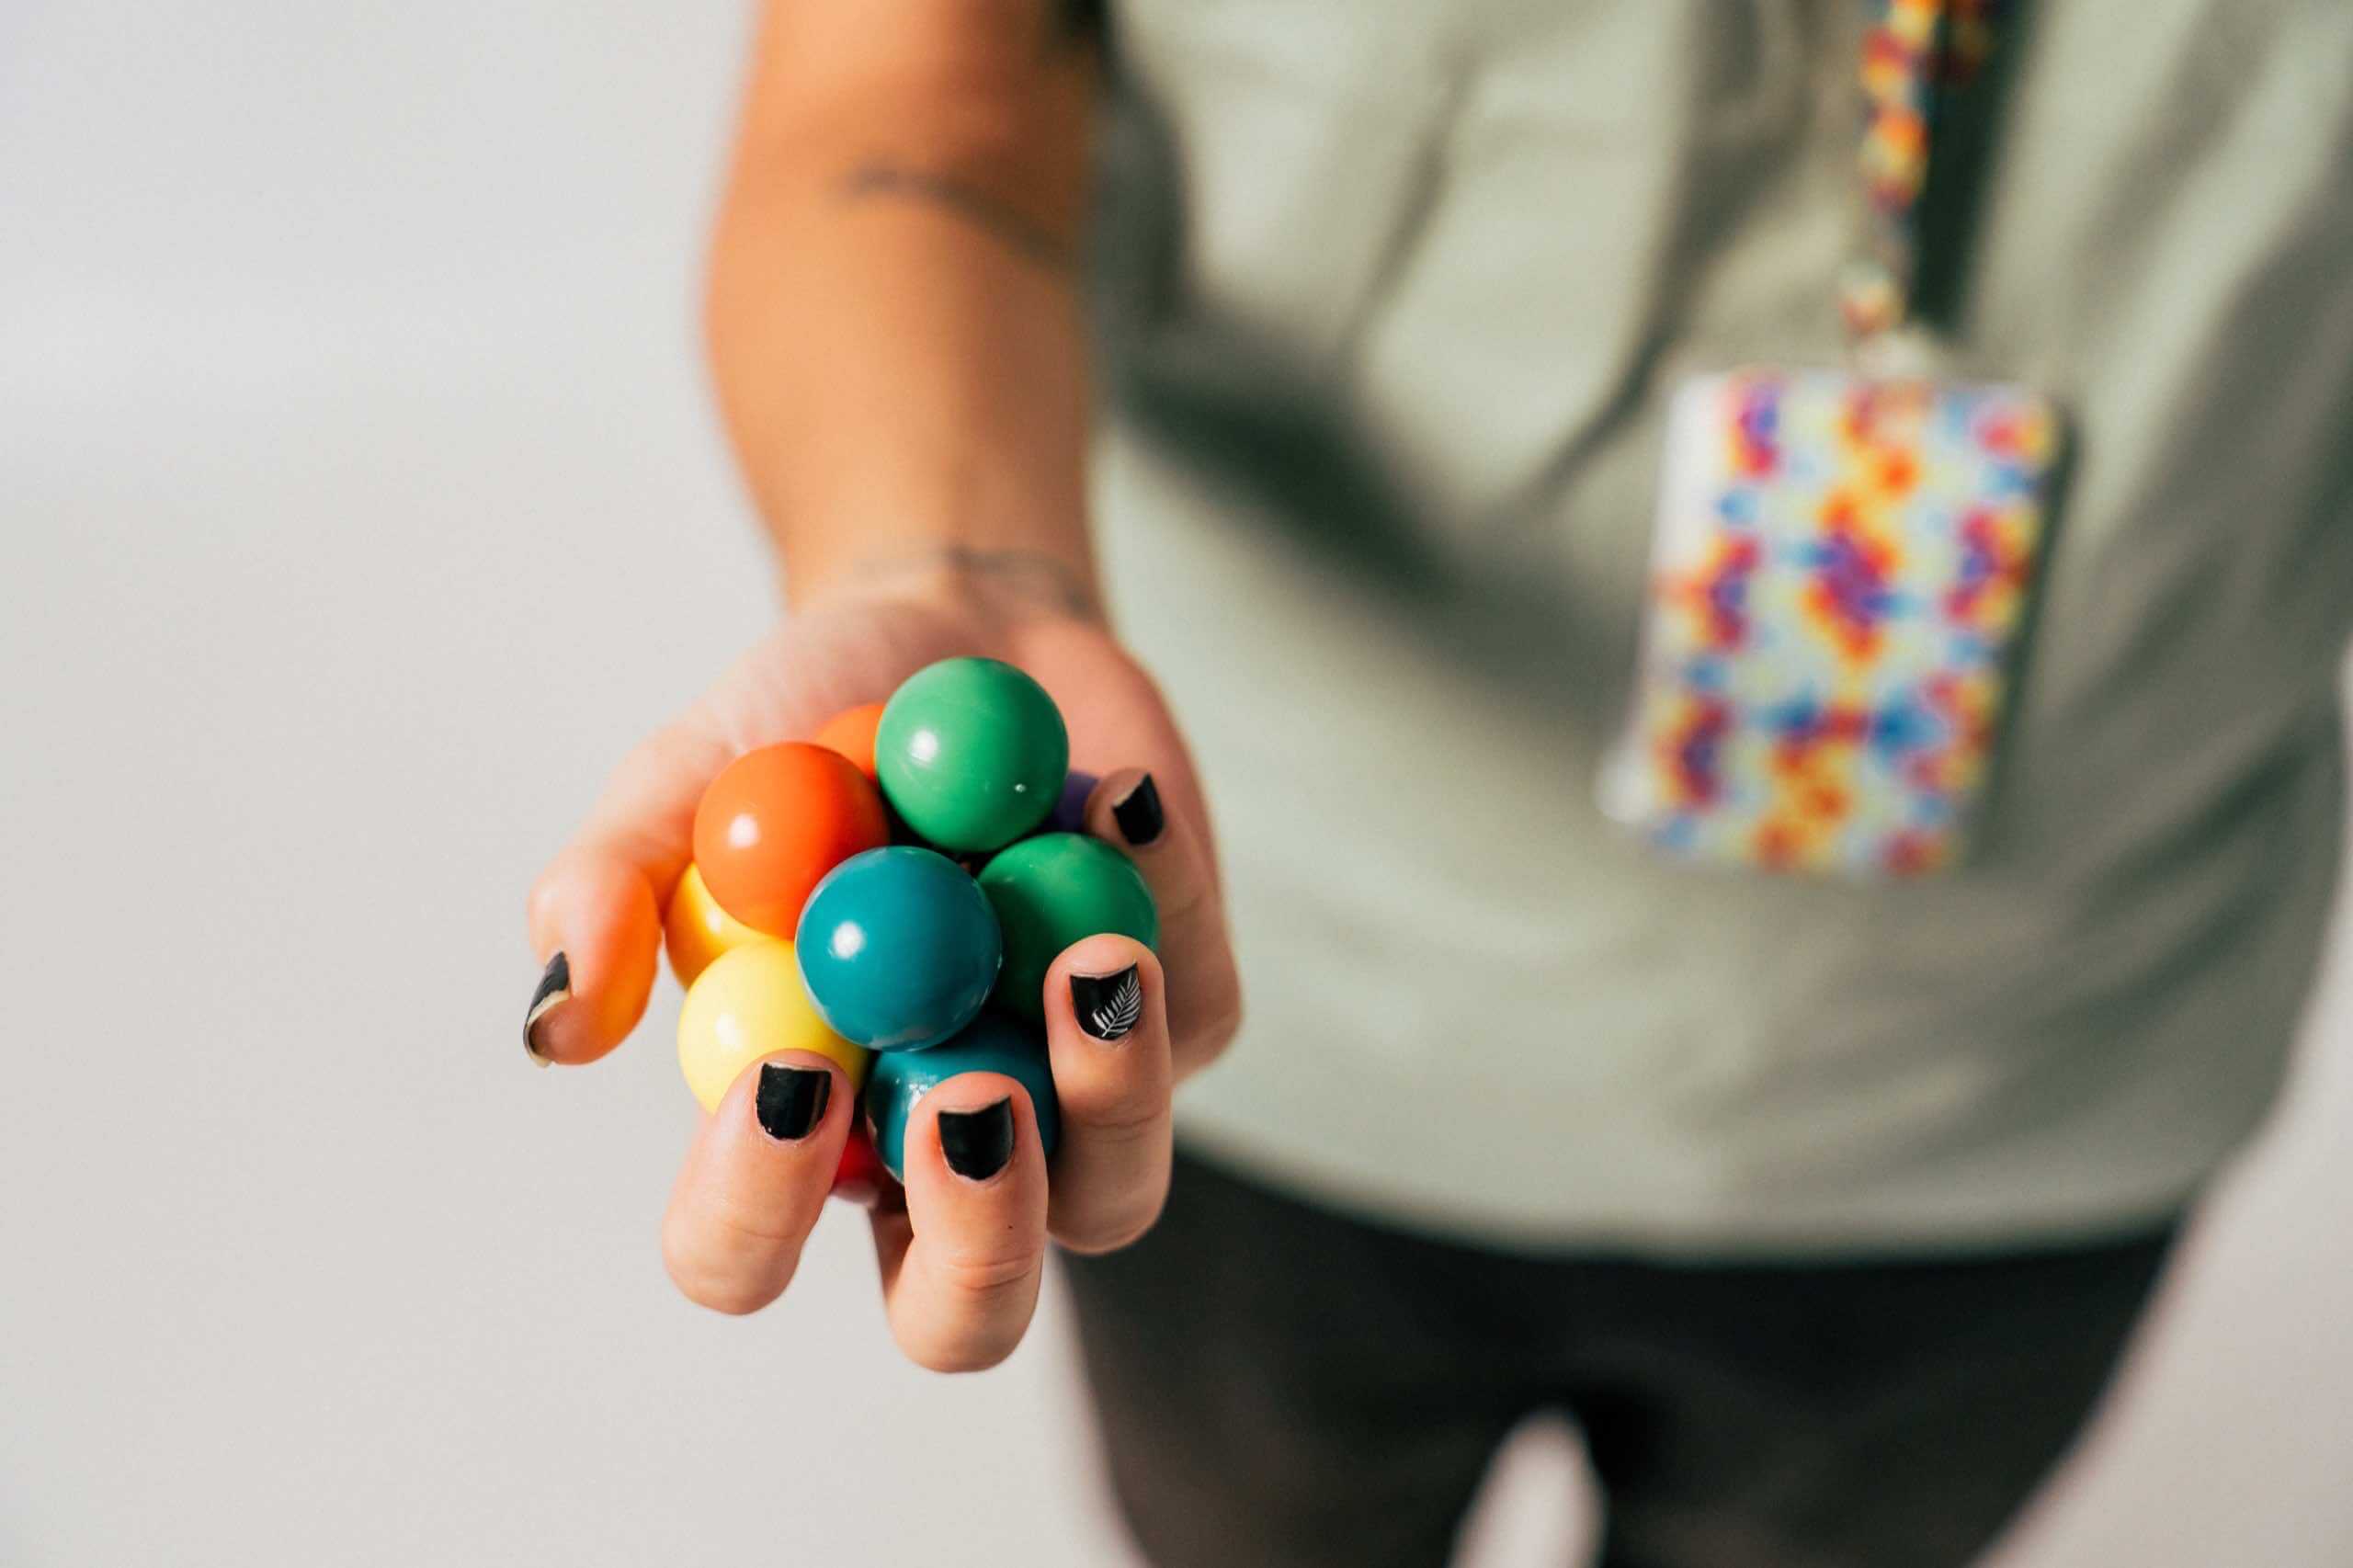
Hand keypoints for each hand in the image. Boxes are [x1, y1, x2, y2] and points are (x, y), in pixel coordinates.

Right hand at [523, 575, 1239, 1368]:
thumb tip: (557, 1026)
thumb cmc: (800, 730)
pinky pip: (1194, 1011)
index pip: (744, 1247)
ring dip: (1113, 1100)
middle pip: (965, 1309)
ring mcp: (1070, 1094)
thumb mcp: (687, 781)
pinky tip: (1118, 799)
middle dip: (978, 1240)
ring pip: (1115, 1196)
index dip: (752, 1211)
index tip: (782, 1076)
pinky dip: (1163, 906)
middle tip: (968, 1097)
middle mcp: (928, 1142)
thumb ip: (606, 889)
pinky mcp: (1184, 1012)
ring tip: (1092, 960)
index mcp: (794, 1122)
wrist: (956, 628)